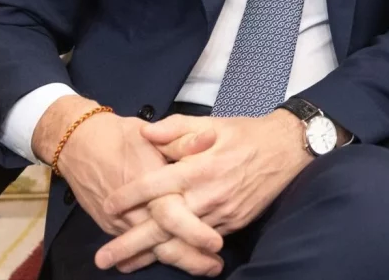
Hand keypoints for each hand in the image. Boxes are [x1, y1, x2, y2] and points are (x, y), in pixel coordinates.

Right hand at [32, 97, 220, 274]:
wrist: (79, 145)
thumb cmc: (122, 136)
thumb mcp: (154, 133)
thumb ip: (182, 139)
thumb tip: (209, 139)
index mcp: (151, 184)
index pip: (174, 216)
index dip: (195, 232)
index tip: (217, 243)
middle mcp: (136, 209)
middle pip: (165, 243)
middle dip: (192, 258)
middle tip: (216, 267)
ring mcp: (122, 222)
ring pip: (152, 250)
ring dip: (179, 261)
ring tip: (205, 268)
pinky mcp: (112, 227)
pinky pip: (137, 248)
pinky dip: (154, 258)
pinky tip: (174, 264)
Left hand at [97, 111, 311, 269]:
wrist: (287, 149)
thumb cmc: (245, 134)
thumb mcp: (212, 122)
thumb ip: (176, 128)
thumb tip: (144, 132)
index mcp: (199, 167)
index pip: (156, 185)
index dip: (129, 196)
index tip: (108, 204)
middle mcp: (208, 195)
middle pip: (162, 224)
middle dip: (130, 243)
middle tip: (102, 258)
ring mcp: (221, 214)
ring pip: (180, 240)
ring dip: (150, 254)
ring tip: (123, 265)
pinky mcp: (233, 224)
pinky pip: (201, 242)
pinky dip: (180, 253)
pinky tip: (161, 259)